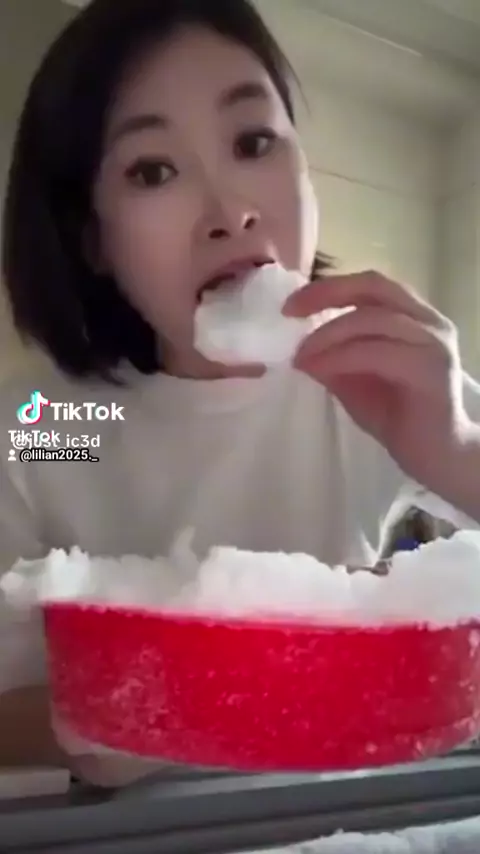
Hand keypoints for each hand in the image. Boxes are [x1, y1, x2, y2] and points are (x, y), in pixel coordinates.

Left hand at [284, 270, 470, 493]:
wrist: (437, 459)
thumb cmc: (398, 420)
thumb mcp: (354, 382)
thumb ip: (332, 358)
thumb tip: (296, 344)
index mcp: (414, 317)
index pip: (370, 284)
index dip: (329, 287)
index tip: (291, 304)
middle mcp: (429, 322)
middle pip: (374, 286)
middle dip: (326, 294)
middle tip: (289, 313)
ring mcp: (433, 342)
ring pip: (372, 318)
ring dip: (328, 333)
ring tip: (301, 354)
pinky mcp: (430, 369)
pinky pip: (377, 352)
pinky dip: (340, 357)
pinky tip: (317, 368)